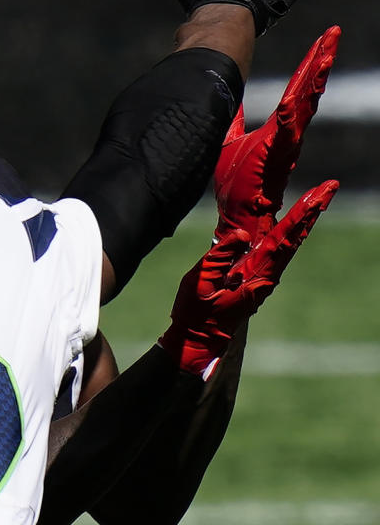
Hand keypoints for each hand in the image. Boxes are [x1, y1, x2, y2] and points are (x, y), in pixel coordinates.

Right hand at [159, 181, 337, 375]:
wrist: (197, 337)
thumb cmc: (195, 310)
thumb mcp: (201, 280)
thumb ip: (221, 255)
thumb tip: (242, 234)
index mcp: (254, 275)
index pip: (282, 239)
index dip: (299, 216)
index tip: (316, 197)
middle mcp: (265, 276)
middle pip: (294, 238)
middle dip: (311, 211)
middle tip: (329, 187)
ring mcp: (263, 278)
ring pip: (289, 244)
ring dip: (304, 220)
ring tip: (318, 197)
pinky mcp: (257, 278)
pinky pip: (279, 251)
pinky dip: (291, 233)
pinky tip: (297, 223)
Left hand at [215, 26, 340, 241]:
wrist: (239, 220)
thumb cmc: (237, 187)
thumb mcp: (230, 142)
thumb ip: (234, 120)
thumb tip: (229, 98)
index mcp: (280, 130)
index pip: (298, 90)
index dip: (310, 63)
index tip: (324, 38)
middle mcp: (289, 136)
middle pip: (308, 91)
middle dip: (320, 61)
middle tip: (333, 34)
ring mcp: (285, 147)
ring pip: (304, 107)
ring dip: (314, 81)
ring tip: (323, 57)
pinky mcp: (275, 160)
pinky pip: (285, 134)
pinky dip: (291, 116)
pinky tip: (295, 99)